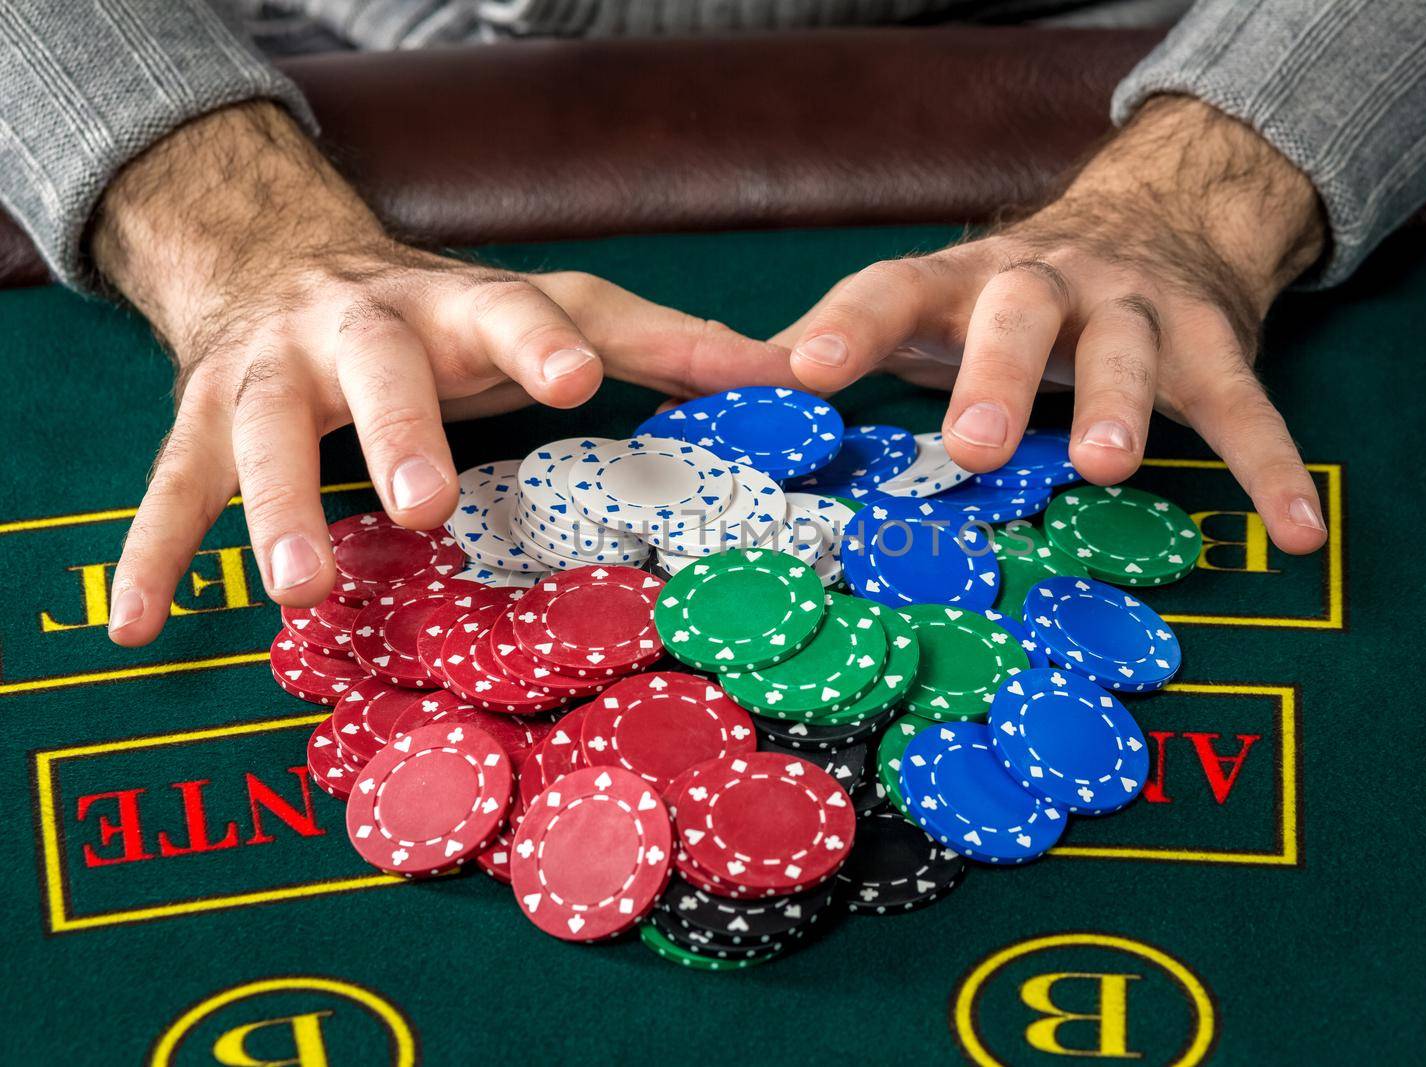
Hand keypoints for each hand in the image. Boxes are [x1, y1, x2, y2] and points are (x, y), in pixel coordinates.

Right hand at [97, 103, 790, 646]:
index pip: (510, 311)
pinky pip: (171, 490)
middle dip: (397, 431)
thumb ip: (661, 344)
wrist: (282, 263)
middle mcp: (361, 329)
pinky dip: (152, 556)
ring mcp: (273, 374)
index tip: (574, 378)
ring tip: (301, 589)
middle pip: (378, 372)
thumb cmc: (445, 317)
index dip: (541, 342)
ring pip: (263, 435)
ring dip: (276, 509)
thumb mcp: (550, 314)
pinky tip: (139, 627)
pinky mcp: (202, 421)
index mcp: (459, 308)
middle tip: (423, 503)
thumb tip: (788, 376)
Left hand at [775, 95, 1330, 554]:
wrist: (1154, 221)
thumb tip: (731, 388)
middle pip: (1019, 312)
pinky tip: (1297, 534)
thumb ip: (845, 346)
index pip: (895, 289)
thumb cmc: (1006, 298)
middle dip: (996, 374)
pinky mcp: (1214, 345)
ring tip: (1111, 465)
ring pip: (1132, 348)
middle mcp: (1047, 285)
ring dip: (1122, 403)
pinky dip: (1272, 471)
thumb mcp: (928, 310)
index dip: (850, 326)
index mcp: (962, 283)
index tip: (807, 373)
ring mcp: (1136, 310)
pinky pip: (1247, 409)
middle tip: (971, 446)